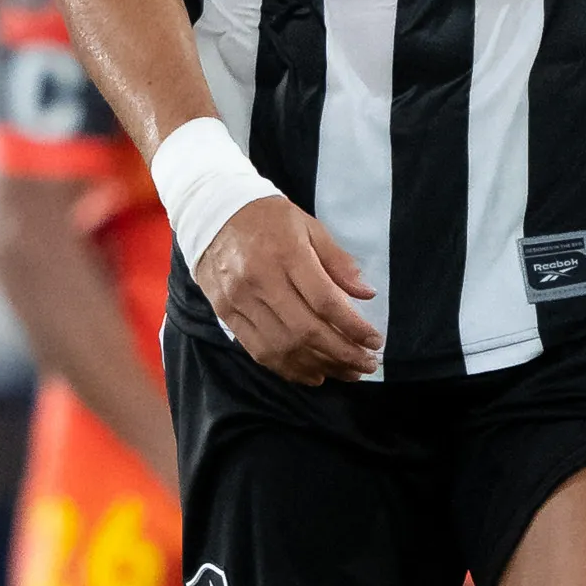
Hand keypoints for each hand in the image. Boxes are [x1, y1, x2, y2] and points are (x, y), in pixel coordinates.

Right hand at [192, 196, 382, 384]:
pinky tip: (312, 373)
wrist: (209, 211)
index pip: (325, 302)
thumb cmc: (267, 218)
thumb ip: (337, 260)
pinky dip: (289, 368)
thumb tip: (366, 294)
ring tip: (346, 372)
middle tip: (367, 364)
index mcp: (286, 253)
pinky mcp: (225, 312)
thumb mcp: (308, 226)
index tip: (375, 340)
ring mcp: (239, 299)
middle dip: (343, 354)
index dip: (354, 328)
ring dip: (320, 366)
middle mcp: (260, 280)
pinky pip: (259, 350)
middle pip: (306, 330)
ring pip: (284, 346)